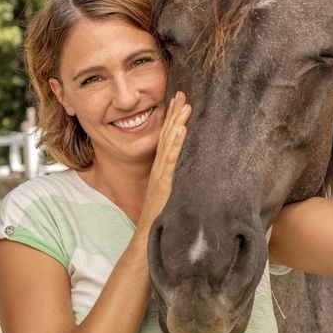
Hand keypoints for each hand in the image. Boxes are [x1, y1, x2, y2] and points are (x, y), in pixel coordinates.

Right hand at [137, 91, 190, 232]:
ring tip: (185, 105)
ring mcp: (160, 175)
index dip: (171, 121)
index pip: (165, 140)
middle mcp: (158, 169)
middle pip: (166, 135)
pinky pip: (170, 161)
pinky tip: (181, 130)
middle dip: (174, 114)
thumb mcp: (167, 196)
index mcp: (159, 170)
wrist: (147, 238)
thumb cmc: (158, 220)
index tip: (179, 103)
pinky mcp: (164, 184)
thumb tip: (184, 175)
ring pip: (168, 143)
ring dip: (177, 123)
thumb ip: (173, 184)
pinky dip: (175, 144)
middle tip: (182, 94)